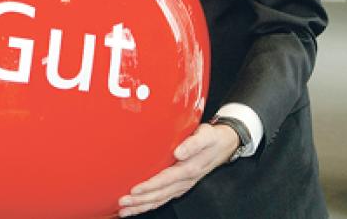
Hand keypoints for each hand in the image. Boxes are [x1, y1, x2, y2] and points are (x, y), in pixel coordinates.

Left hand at [117, 123, 239, 215]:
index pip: (166, 180)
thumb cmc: (211, 139)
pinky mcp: (179, 186)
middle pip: (160, 194)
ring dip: (141, 206)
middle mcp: (185, 181)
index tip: (134, 189)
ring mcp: (182, 186)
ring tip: (125, 210)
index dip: (150, 186)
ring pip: (160, 200)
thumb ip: (193, 143)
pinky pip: (163, 198)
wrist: (224, 145)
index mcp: (189, 169)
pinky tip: (136, 207)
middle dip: (140, 200)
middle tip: (122, 202)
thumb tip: (179, 152)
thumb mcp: (206, 136)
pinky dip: (148, 205)